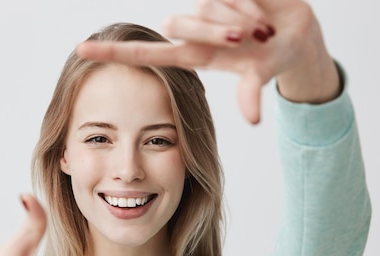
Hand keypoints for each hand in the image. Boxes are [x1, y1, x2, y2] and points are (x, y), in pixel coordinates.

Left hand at [76, 0, 339, 123]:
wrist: (298, 30)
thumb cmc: (274, 56)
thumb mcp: (262, 73)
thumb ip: (252, 90)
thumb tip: (252, 120)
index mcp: (193, 55)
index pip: (145, 53)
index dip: (114, 52)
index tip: (80, 50)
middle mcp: (194, 30)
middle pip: (179, 25)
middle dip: (216, 32)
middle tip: (246, 39)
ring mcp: (206, 7)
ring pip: (204, 8)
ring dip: (237, 19)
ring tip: (260, 29)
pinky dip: (247, 4)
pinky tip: (261, 13)